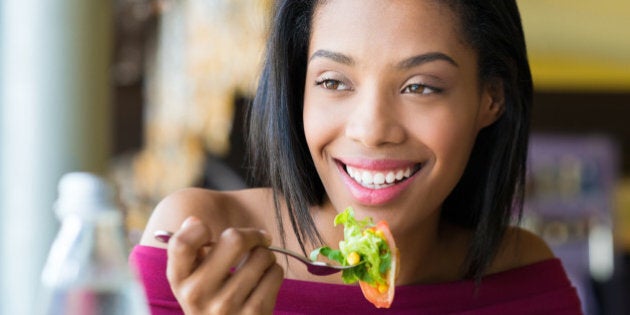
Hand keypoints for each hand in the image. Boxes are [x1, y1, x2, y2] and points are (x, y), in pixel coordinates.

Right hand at [166, 216, 283, 313]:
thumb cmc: (211, 300)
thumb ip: (189, 250)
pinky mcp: (254, 313)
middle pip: (234, 239)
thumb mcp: (191, 280)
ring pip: (261, 255)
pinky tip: (265, 281)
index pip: (181, 244)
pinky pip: (275, 273)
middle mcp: (198, 294)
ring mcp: (227, 306)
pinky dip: (274, 271)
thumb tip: (194, 221)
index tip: (209, 232)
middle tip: (257, 240)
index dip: (197, 229)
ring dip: (266, 255)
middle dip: (252, 235)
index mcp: (180, 281)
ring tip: (258, 266)